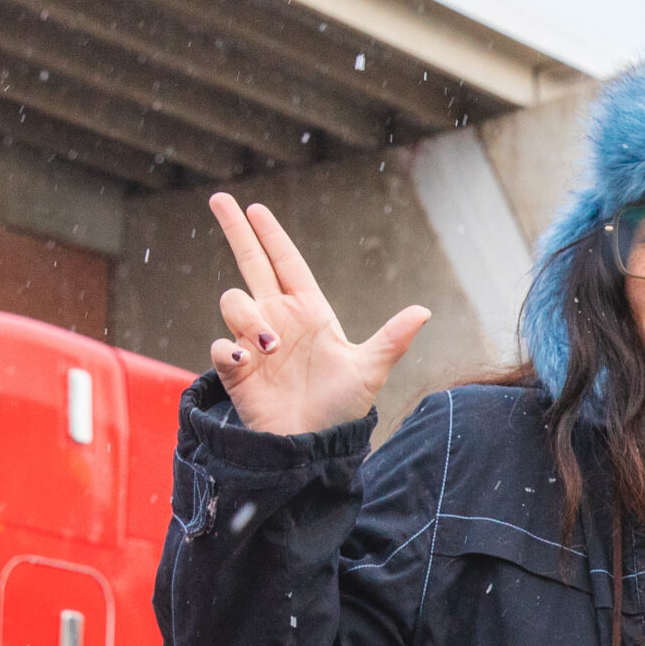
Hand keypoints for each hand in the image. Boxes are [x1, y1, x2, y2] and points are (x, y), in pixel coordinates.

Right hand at [206, 193, 429, 438]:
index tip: (255, 208)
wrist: (314, 446)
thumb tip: (424, 311)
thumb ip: (392, 339)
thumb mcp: (370, 370)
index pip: (286, 264)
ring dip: (247, 316)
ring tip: (269, 347)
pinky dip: (230, 349)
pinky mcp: (236, 370)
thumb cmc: (342, 408)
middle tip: (220, 198)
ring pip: (233, 302)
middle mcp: (278, 320)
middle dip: (236, 231)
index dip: (271, 236)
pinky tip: (248, 361)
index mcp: (309, 313)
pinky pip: (221, 346)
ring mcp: (253, 343)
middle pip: (251, 264)